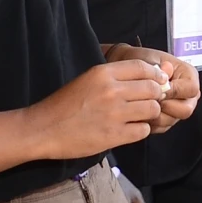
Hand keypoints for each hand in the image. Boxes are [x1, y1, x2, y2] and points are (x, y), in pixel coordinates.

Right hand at [31, 60, 170, 156]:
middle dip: (155, 95)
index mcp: (103, 73)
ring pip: (152, 109)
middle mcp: (112, 90)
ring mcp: (114, 114)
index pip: (144, 67)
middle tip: (147, 102)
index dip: (156, 75)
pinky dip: (140, 130)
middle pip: (153, 88)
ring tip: (138, 117)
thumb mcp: (88, 80)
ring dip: (149, 114)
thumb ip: (117, 77)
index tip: (158, 82)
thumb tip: (153, 75)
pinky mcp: (114, 135)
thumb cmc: (64, 104)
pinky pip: (143, 130)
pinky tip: (129, 129)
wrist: (43, 129)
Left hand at [105, 44, 199, 130]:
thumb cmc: (140, 62)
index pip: (191, 89)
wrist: (127, 69)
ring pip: (172, 120)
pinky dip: (149, 122)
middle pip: (185, 110)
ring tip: (142, 104)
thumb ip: (158, 69)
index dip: (174, 91)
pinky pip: (161, 127)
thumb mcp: (149, 59)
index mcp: (189, 76)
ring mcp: (177, 109)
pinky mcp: (166, 120)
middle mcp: (187, 95)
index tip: (158, 88)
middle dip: (165, 106)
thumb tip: (164, 82)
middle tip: (149, 99)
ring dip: (155, 114)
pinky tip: (139, 111)